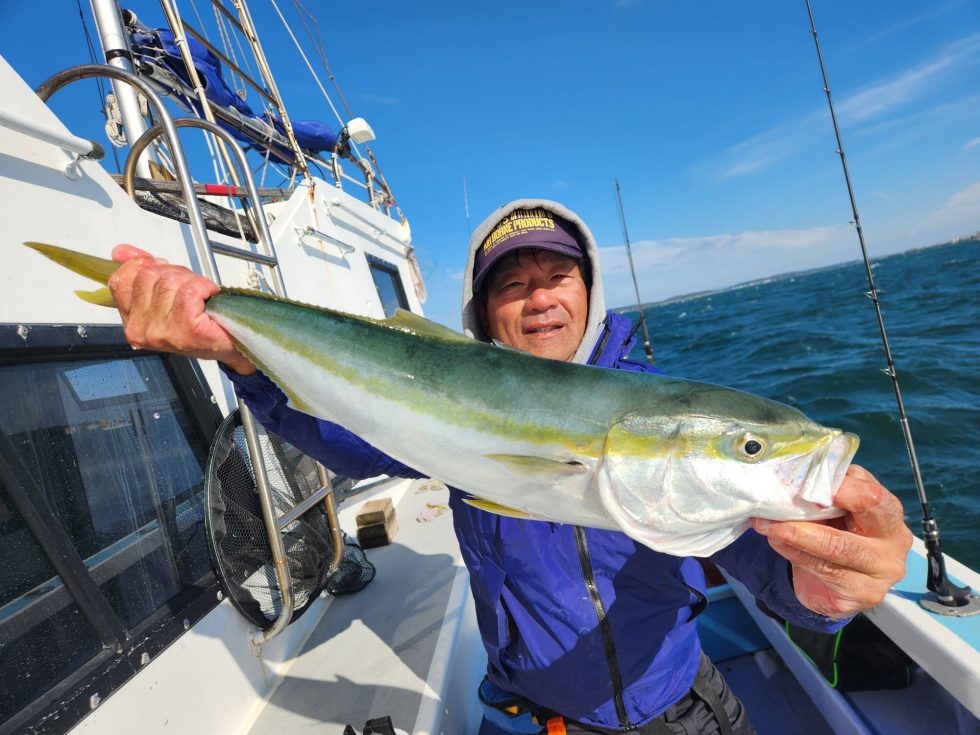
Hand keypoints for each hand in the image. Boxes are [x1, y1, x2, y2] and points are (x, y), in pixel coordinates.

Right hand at [108, 244, 256, 374]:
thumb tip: (120, 251)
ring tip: (201, 295)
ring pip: (169, 280)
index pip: (121, 281)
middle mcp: (142, 330)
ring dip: (191, 280)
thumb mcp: (165, 296)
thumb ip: (141, 272)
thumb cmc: (199, 322)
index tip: (162, 267)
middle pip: (148, 275)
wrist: (229, 344)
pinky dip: (203, 286)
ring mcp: (162, 332)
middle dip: (174, 272)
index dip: (142, 265)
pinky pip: (189, 290)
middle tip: (190, 286)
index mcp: (132, 321)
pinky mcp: (185, 328)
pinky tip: (209, 297)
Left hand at [751, 465, 911, 618]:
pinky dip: (794, 552)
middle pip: (862, 519)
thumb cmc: (834, 535)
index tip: (804, 480)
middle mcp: (894, 542)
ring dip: (795, 532)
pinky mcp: (861, 595)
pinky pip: (823, 570)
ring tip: (767, 523)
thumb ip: (824, 495)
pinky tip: (776, 541)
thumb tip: (791, 480)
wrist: (831, 585)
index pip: (870, 493)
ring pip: (836, 547)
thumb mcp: (833, 512)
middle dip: (820, 506)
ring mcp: (881, 573)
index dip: (838, 485)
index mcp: (889, 511)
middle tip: (781, 501)